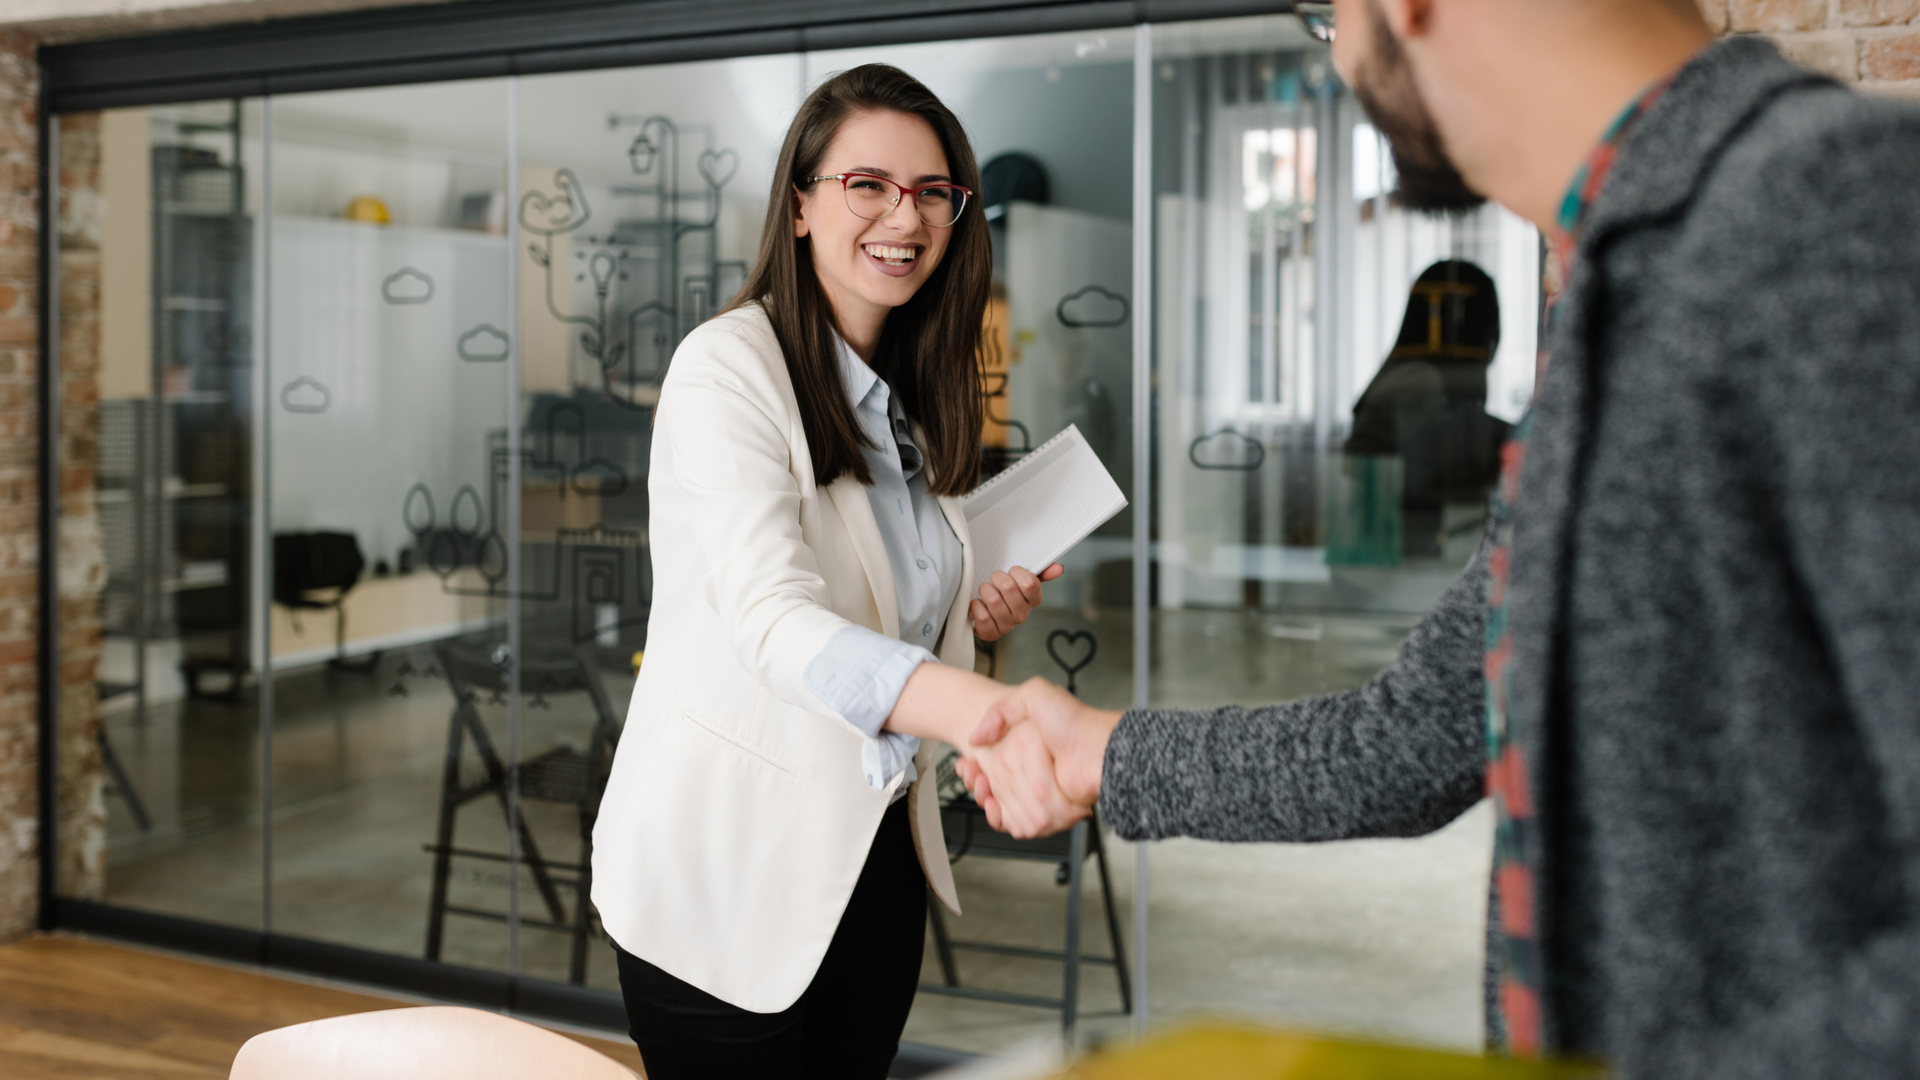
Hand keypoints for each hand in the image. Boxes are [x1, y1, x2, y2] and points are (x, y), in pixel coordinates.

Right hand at [956, 677, 1121, 834]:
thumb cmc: (1075, 721)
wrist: (1098, 749)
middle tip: (972, 774)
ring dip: (985, 798)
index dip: (974, 765)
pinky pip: (1016, 820)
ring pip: (1000, 803)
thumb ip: (1001, 709)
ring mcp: (1039, 790)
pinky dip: (1001, 817)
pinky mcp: (1046, 810)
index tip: (967, 764)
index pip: (991, 761)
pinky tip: (993, 805)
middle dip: (977, 780)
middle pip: (992, 783)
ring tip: (982, 786)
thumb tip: (976, 737)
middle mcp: (1033, 768)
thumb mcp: (1034, 695)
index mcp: (1027, 745)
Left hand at [969, 564, 1063, 641]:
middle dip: (997, 578)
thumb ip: (1040, 571)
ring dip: (985, 590)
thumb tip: (1058, 568)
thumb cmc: (1003, 591)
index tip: (1011, 571)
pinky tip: (978, 604)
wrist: (983, 608)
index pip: (1029, 583)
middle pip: (1008, 588)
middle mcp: (1022, 614)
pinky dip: (976, 606)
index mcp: (1033, 600)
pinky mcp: (991, 633)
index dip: (1016, 572)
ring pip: (993, 600)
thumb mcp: (1021, 578)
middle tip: (995, 581)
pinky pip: (982, 617)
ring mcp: (1007, 625)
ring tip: (986, 591)